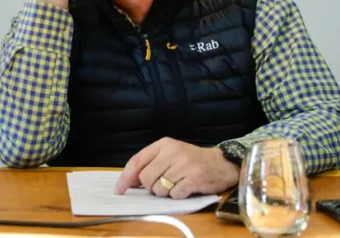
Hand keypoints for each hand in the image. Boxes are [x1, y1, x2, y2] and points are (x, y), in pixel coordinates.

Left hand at [114, 137, 238, 199]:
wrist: (220, 163)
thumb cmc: (191, 160)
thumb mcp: (170, 154)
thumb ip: (151, 163)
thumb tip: (130, 181)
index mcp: (164, 144)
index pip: (137, 161)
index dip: (126, 177)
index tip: (119, 189)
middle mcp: (172, 152)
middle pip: (146, 178)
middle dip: (151, 187)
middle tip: (163, 183)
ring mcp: (183, 165)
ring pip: (159, 189)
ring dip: (165, 192)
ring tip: (177, 183)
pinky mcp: (193, 179)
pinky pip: (174, 195)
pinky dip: (177, 195)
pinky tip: (185, 188)